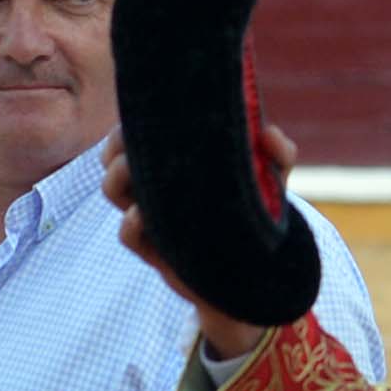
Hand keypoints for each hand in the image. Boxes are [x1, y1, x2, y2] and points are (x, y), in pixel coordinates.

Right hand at [105, 117, 300, 357]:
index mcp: (174, 165)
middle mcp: (156, 189)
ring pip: (113, 191)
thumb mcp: (273, 181)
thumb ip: (279, 154)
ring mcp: (153, 220)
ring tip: (134, 172)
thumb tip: (268, 135)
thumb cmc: (259, 216)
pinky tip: (142, 215)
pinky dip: (130, 223)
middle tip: (132, 144)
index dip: (127, 124)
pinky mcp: (157, 251)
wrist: (260, 272)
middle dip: (114, 147)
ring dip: (116, 178)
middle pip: (112, 158)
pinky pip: (127, 235)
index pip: (135, 136)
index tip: (139, 118)